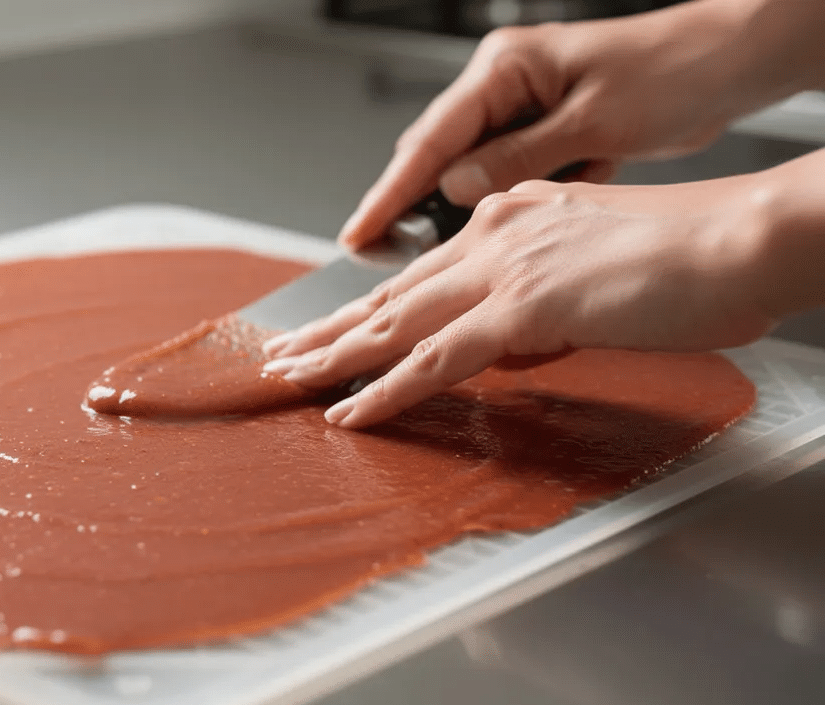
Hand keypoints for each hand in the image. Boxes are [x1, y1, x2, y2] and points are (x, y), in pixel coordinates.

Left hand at [263, 176, 779, 428]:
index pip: (422, 273)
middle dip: (330, 329)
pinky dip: (386, 390)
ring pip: (396, 322)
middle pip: (392, 294)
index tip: (330, 327)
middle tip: (281, 355)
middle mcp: (496, 236)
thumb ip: (541, 309)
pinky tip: (349, 411)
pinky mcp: (524, 307)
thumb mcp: (596, 278)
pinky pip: (435, 359)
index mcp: (513, 219)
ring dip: (335, 357)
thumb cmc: (691, 259)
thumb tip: (508, 348)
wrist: (742, 241)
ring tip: (287, 382)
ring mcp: (505, 270)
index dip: (369, 305)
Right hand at [338, 0, 809, 251]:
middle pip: (436, 155)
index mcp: (505, 69)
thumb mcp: (592, 123)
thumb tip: (452, 189)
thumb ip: (519, 157)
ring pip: (467, 171)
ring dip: (448, 214)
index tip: (359, 233)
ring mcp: (524, 111)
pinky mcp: (546, 135)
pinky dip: (491, 210)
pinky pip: (502, 177)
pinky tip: (474, 241)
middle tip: (373, 255)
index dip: (389, 192)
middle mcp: (505, 87)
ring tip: (414, 258)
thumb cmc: (673, 73)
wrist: (729, 62)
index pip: (430, 138)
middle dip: (405, 207)